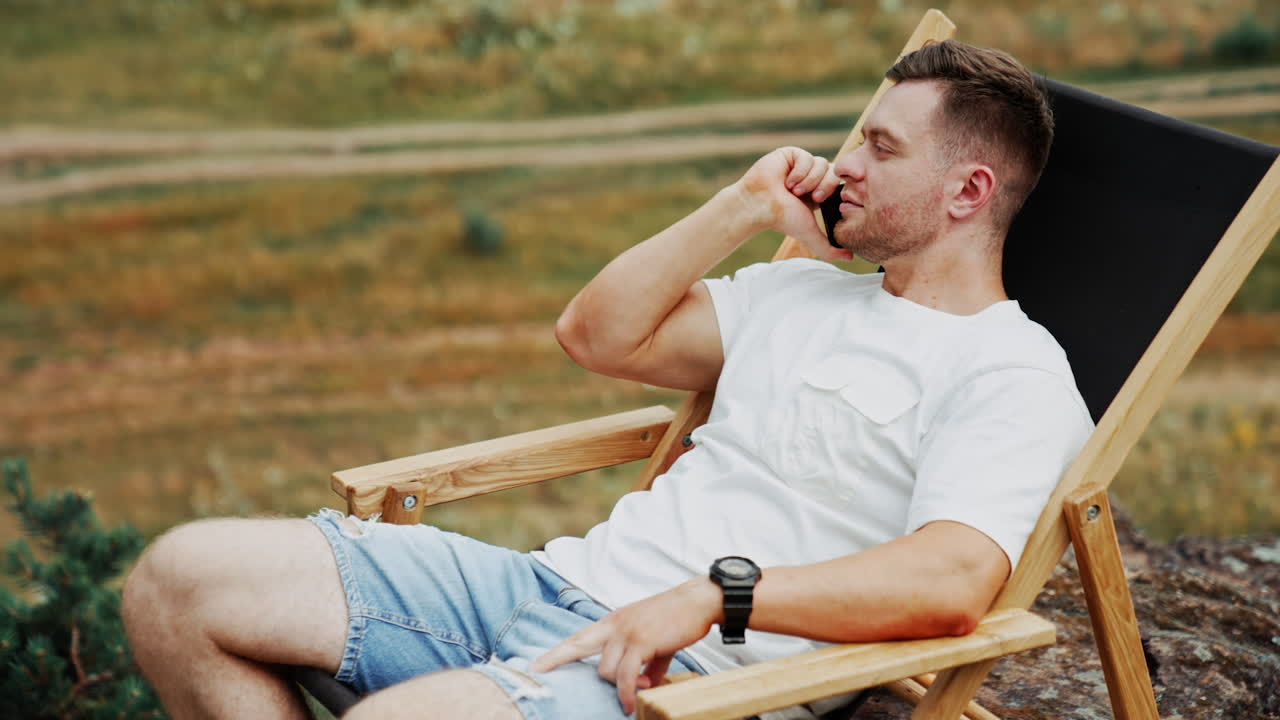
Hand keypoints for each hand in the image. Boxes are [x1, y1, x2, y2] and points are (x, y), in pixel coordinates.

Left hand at [530, 578, 720, 714]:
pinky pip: (626, 674)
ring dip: (618, 687)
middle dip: (555, 660)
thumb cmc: (677, 619)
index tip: (537, 665)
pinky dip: (627, 691)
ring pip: (605, 669)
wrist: (698, 601)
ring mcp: (626, 632)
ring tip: (638, 691)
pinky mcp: (642, 641)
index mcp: (613, 622)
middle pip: (576, 645)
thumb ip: (646, 662)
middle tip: (536, 673)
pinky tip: (634, 699)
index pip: (579, 637)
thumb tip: (644, 685)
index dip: (557, 652)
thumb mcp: (655, 641)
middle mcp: (614, 625)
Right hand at [731, 147, 851, 261]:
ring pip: (823, 163)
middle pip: (834, 173)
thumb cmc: (781, 220)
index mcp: (818, 192)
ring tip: (794, 191)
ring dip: (810, 180)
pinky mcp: (792, 154)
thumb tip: (851, 258)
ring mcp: (802, 164)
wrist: (760, 205)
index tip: (822, 202)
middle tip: (812, 198)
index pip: (839, 185)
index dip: (835, 191)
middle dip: (824, 186)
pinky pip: (808, 157)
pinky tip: (788, 181)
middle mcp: (811, 177)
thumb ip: (830, 248)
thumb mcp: (810, 234)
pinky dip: (800, 171)